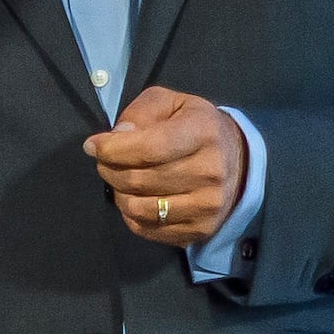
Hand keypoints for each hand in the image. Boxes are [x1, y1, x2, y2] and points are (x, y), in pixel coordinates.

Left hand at [88, 88, 241, 247]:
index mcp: (203, 133)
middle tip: (104, 162)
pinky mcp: (200, 230)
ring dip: (118, 195)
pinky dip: (131, 216)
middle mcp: (210, 172)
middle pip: (139, 180)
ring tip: (119, 181)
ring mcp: (207, 206)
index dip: (112, 149)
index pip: (148, 148)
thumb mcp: (173, 103)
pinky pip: (148, 229)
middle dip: (109, 170)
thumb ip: (142, 112)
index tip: (93, 146)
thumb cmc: (198, 128)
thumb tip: (116, 137)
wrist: (239, 163)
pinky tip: (134, 199)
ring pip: (140, 208)